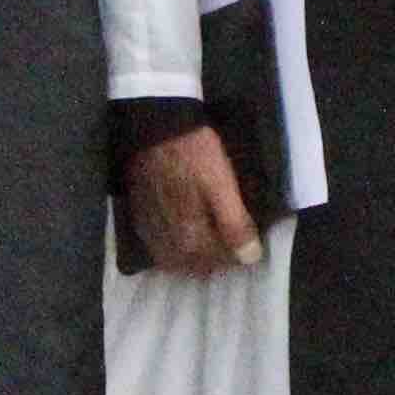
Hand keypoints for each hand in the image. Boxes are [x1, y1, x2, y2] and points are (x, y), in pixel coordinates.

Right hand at [122, 126, 260, 277]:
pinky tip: (189, 237)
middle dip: (219, 259)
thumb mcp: (223, 186)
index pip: (220, 262)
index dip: (241, 255)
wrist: (155, 128)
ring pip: (177, 262)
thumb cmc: (195, 154)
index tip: (254, 242)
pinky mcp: (141, 221)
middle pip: (197, 266)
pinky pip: (161, 249)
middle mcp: (165, 245)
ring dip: (197, 258)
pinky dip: (177, 250)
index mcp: (188, 239)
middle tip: (238, 242)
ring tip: (216, 242)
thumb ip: (235, 225)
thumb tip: (251, 258)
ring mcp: (150, 234)